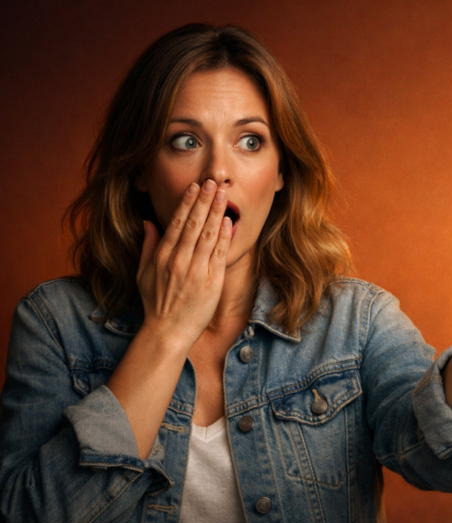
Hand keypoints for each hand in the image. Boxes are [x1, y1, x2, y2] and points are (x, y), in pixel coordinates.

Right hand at [136, 179, 231, 348]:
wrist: (168, 331)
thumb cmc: (156, 303)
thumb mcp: (143, 273)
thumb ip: (147, 246)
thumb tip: (149, 222)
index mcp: (163, 256)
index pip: (177, 223)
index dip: (187, 203)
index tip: (194, 186)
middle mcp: (179, 261)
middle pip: (194, 224)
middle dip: (204, 201)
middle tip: (212, 182)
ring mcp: (196, 271)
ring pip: (209, 235)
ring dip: (216, 213)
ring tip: (223, 195)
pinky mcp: (212, 282)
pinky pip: (219, 254)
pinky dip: (224, 237)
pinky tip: (228, 222)